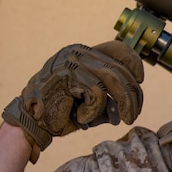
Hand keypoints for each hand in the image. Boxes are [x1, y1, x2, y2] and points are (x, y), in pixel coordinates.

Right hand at [2, 41, 143, 161]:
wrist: (31, 123)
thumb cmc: (60, 112)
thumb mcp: (89, 98)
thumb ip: (109, 93)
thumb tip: (133, 99)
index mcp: (82, 53)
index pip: (116, 49)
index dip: (133, 63)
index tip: (140, 79)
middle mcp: (78, 53)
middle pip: (119, 68)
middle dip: (133, 93)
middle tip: (134, 113)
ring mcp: (71, 62)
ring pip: (113, 79)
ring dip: (124, 102)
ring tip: (126, 118)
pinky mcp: (67, 76)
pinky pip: (96, 93)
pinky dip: (94, 110)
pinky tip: (82, 117)